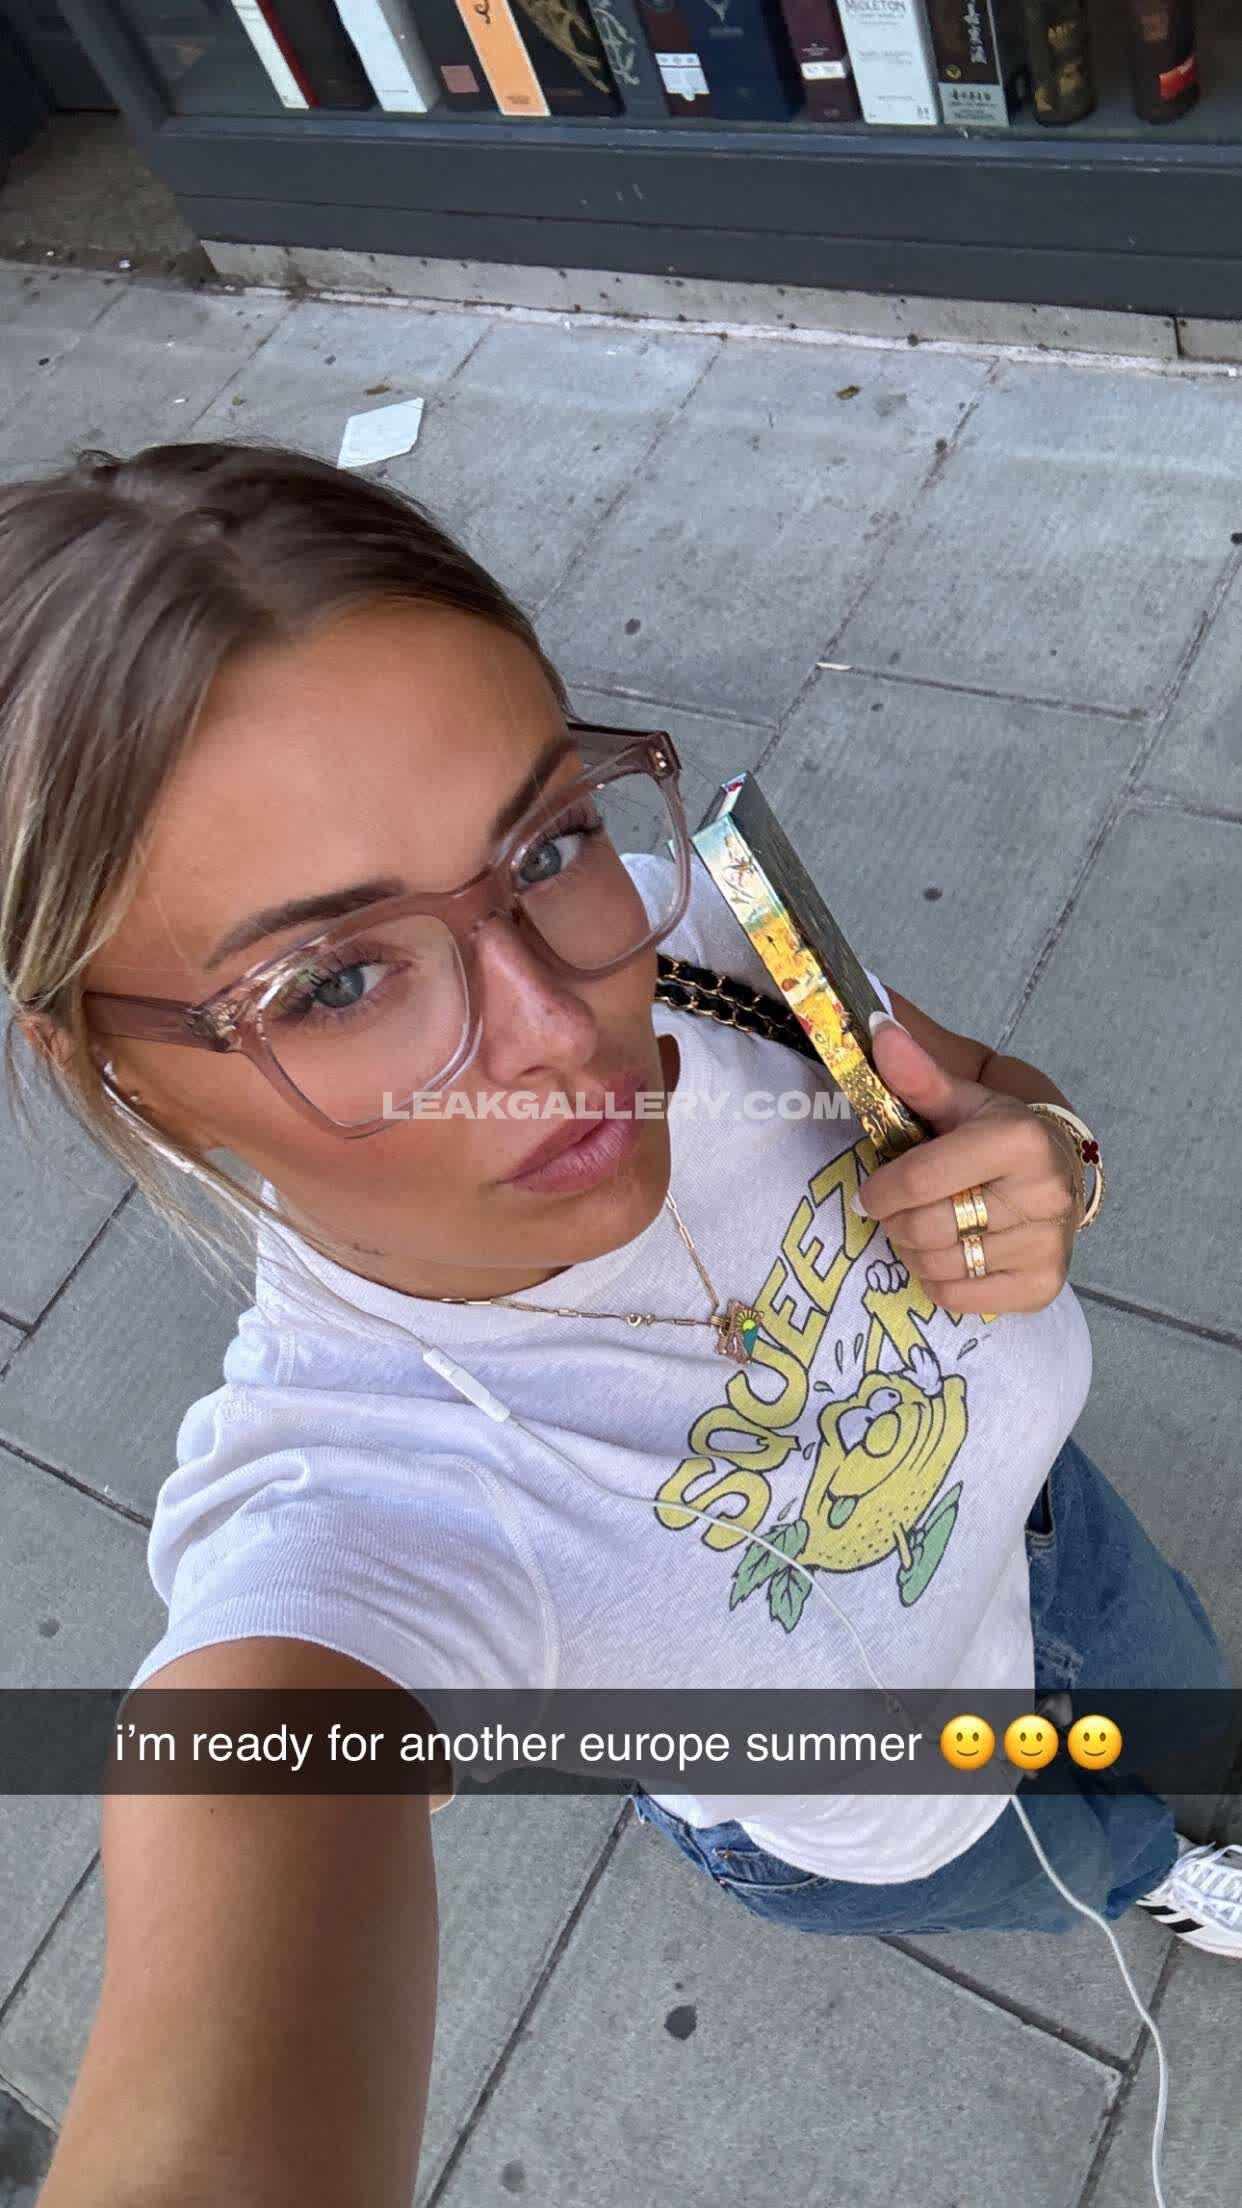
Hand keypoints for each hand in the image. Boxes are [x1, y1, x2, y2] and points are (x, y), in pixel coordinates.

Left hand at [855, 1018, 1082, 1315]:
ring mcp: (1047, 1243)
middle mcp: (1043, 1192)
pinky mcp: (1044, 1285)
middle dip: (896, 1221)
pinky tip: (951, 1252)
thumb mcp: (958, 1097)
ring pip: (939, 1265)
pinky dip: (938, 1281)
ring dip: (914, 1251)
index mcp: (1020, 1140)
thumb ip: (917, 1072)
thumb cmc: (996, 1131)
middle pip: (926, 1227)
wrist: (1056, 1167)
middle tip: (898, 1210)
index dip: (882, 1190)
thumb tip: (878, 1030)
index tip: (870, 1192)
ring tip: (926, 1227)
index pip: (921, 1179)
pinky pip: (959, 1298)